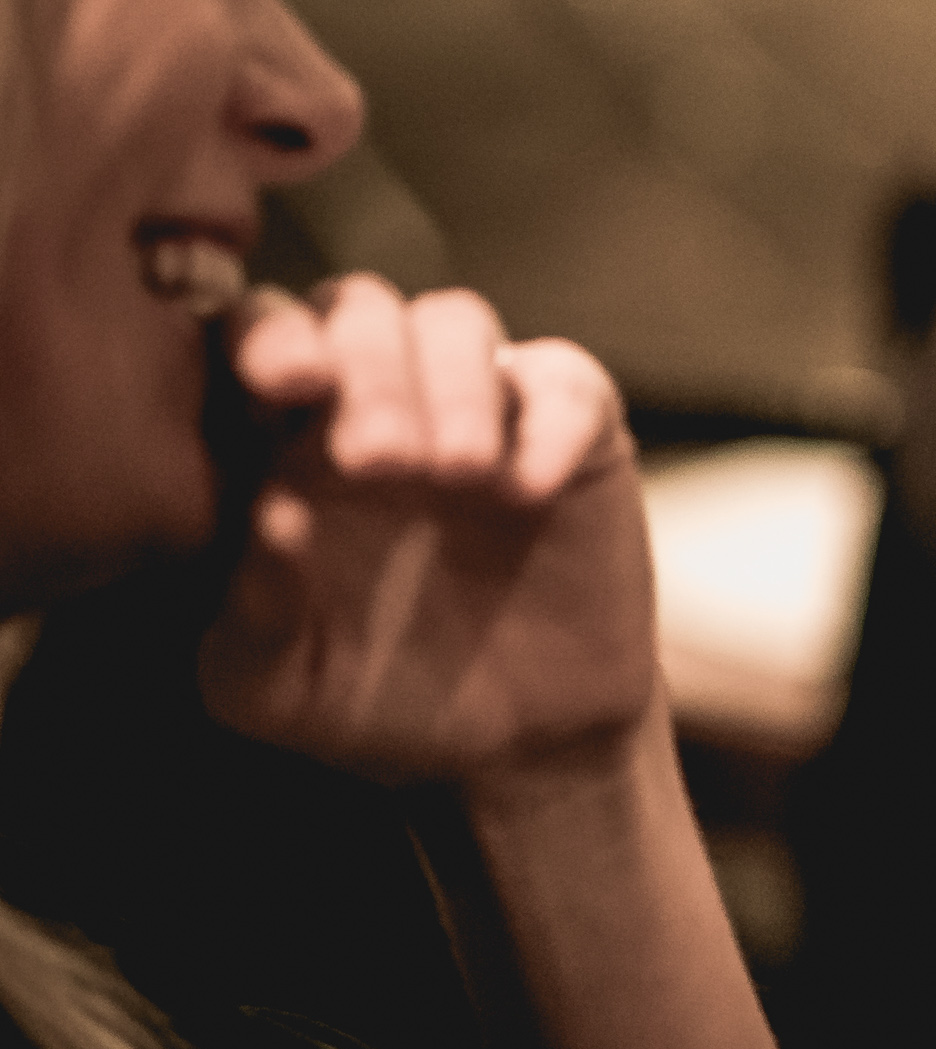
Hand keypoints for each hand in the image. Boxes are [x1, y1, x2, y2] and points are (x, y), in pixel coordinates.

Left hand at [201, 276, 657, 794]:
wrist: (520, 740)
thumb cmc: (377, 702)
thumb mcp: (279, 689)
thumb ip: (250, 619)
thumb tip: (271, 521)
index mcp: (277, 445)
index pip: (253, 342)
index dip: (264, 337)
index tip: (283, 385)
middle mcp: (373, 405)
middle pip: (354, 308)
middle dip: (366, 367)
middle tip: (380, 461)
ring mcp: (477, 409)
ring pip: (455, 320)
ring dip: (451, 382)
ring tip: (458, 474)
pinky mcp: (572, 430)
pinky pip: (565, 381)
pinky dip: (550, 422)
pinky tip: (531, 490)